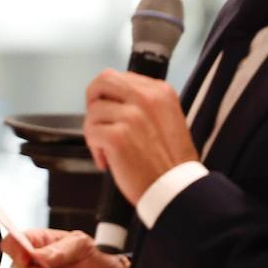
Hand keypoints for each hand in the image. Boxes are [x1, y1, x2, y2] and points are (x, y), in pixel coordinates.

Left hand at [83, 69, 197, 203]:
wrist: (177, 189)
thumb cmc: (169, 161)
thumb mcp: (166, 118)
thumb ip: (142, 103)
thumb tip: (112, 97)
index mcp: (159, 91)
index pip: (118, 78)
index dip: (109, 97)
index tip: (112, 116)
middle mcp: (147, 98)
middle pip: (101, 82)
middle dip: (93, 103)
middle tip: (99, 124)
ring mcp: (132, 116)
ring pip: (93, 111)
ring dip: (95, 132)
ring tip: (108, 150)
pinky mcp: (118, 136)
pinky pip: (91, 132)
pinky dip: (94, 148)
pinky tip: (108, 161)